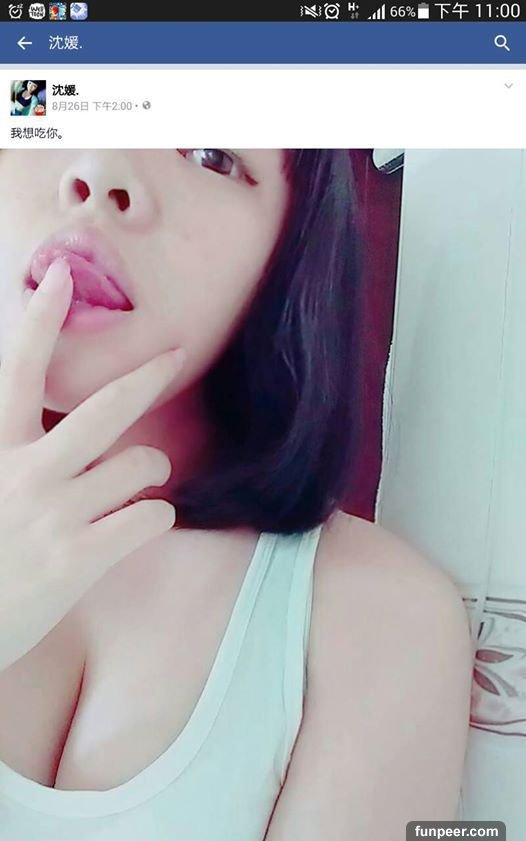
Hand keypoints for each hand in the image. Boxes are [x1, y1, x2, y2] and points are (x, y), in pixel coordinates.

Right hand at [0, 260, 186, 672]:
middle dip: (148, 376)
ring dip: (153, 468)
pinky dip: (156, 516)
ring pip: (141, 465)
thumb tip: (42, 426)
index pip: (19, 371)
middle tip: (175, 354)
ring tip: (144, 477)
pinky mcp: (78, 560)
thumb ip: (14, 450)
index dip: (40, 321)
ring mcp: (55, 516)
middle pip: (105, 409)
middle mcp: (27, 473)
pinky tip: (140, 523)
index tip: (60, 277)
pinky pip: (149, 518)